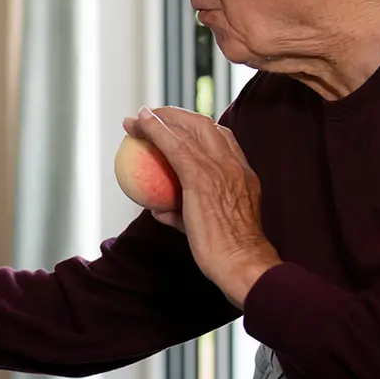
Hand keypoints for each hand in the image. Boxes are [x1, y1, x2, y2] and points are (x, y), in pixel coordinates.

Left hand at [121, 107, 281, 306]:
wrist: (242, 264)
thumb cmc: (225, 255)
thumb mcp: (205, 228)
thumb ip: (181, 215)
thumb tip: (159, 209)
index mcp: (242, 174)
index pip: (221, 140)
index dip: (197, 130)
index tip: (176, 130)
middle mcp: (234, 165)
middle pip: (206, 125)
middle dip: (177, 115)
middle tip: (151, 118)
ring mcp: (220, 168)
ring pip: (189, 129)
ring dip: (161, 117)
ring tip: (137, 119)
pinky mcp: (202, 177)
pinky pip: (174, 145)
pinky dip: (155, 129)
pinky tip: (137, 124)